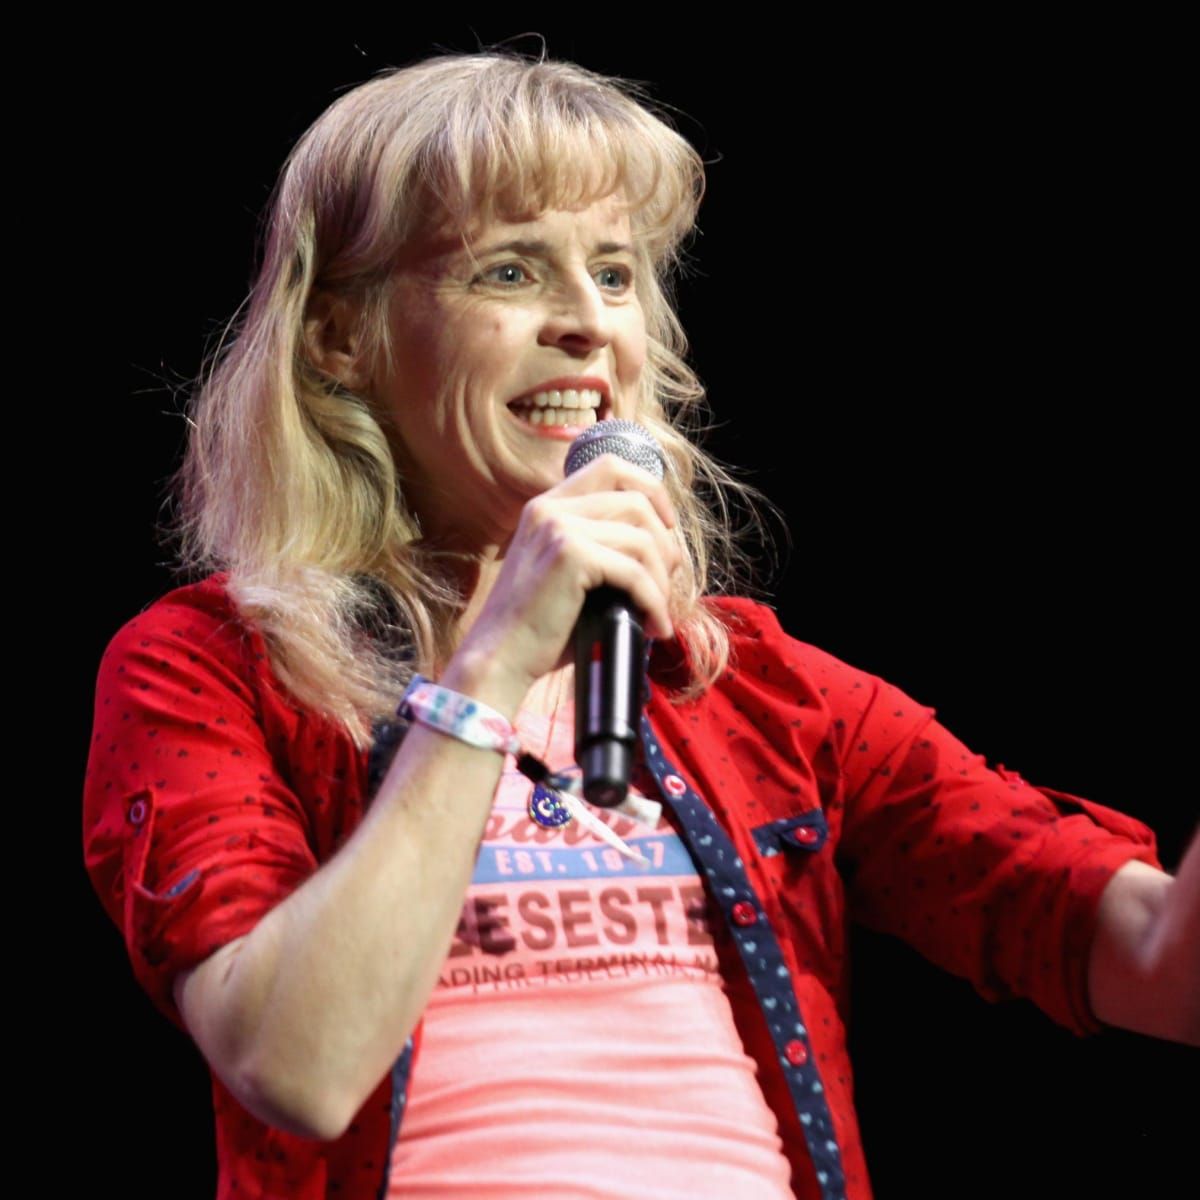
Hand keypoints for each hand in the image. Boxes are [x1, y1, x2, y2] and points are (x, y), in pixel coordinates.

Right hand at [454, 453, 682, 696]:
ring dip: (663, 579)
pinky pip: (635, 572)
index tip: (667, 528)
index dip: (651, 489)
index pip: (611, 466)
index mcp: (547, 506)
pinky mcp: (571, 556)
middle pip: (636, 501)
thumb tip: (663, 548)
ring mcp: (559, 528)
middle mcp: (551, 508)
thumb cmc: (537, 628)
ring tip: (659, 612)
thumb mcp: (566, 572)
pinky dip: (654, 601)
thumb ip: (600, 546)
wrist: (499, 658)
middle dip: (666, 544)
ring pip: (642, 538)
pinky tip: (654, 626)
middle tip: (668, 583)